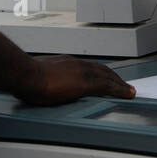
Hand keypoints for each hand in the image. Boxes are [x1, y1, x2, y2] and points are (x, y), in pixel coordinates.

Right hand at [17, 54, 136, 105]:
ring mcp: (83, 72)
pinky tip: (128, 94)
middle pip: (102, 70)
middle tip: (124, 85)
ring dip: (121, 84)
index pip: (89, 67)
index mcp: (67, 63)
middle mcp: (77, 64)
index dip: (101, 73)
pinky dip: (121, 89)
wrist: (26, 74)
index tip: (107, 78)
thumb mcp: (39, 75)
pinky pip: (109, 86)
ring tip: (130, 90)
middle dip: (114, 78)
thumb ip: (46, 79)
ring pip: (109, 77)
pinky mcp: (86, 83)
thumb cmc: (27, 76)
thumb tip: (42, 86)